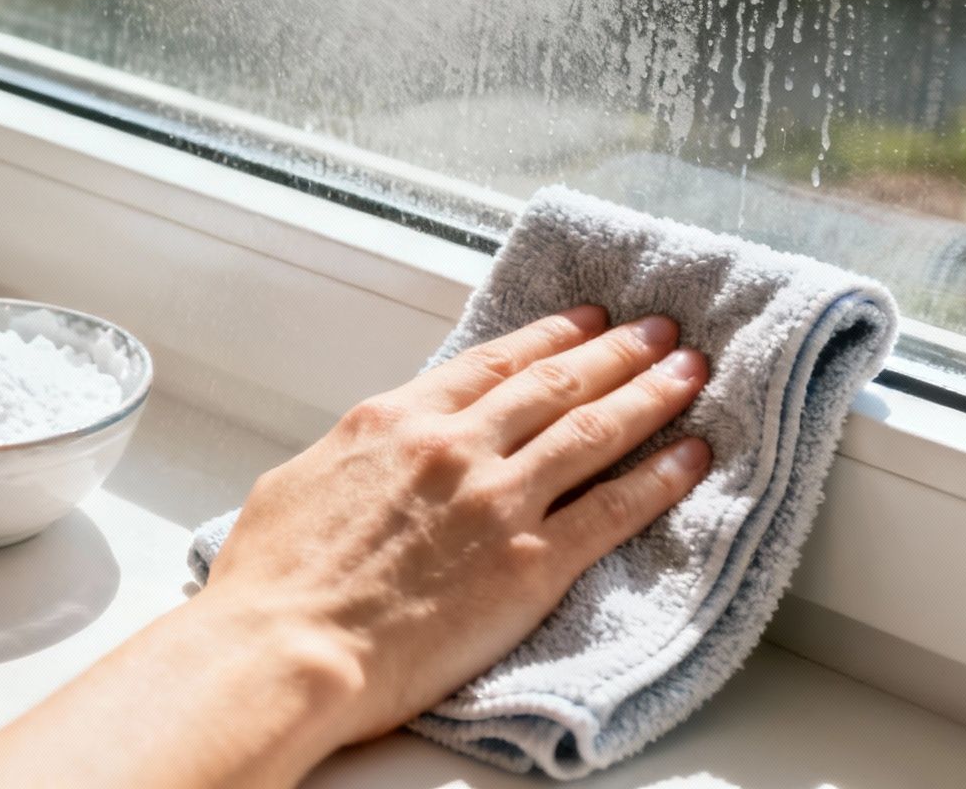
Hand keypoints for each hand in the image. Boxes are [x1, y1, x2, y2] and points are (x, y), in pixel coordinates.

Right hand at [200, 306, 711, 752]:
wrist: (288, 645)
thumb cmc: (274, 581)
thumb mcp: (300, 481)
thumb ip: (356, 457)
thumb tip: (372, 456)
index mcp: (395, 420)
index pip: (492, 363)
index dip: (550, 336)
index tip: (587, 320)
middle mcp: (455, 446)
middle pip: (556, 384)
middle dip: (616, 352)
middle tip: (661, 332)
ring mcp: (498, 501)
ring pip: (594, 431)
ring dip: (651, 396)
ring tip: (690, 374)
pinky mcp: (530, 565)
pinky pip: (613, 511)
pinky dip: (660, 479)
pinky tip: (690, 457)